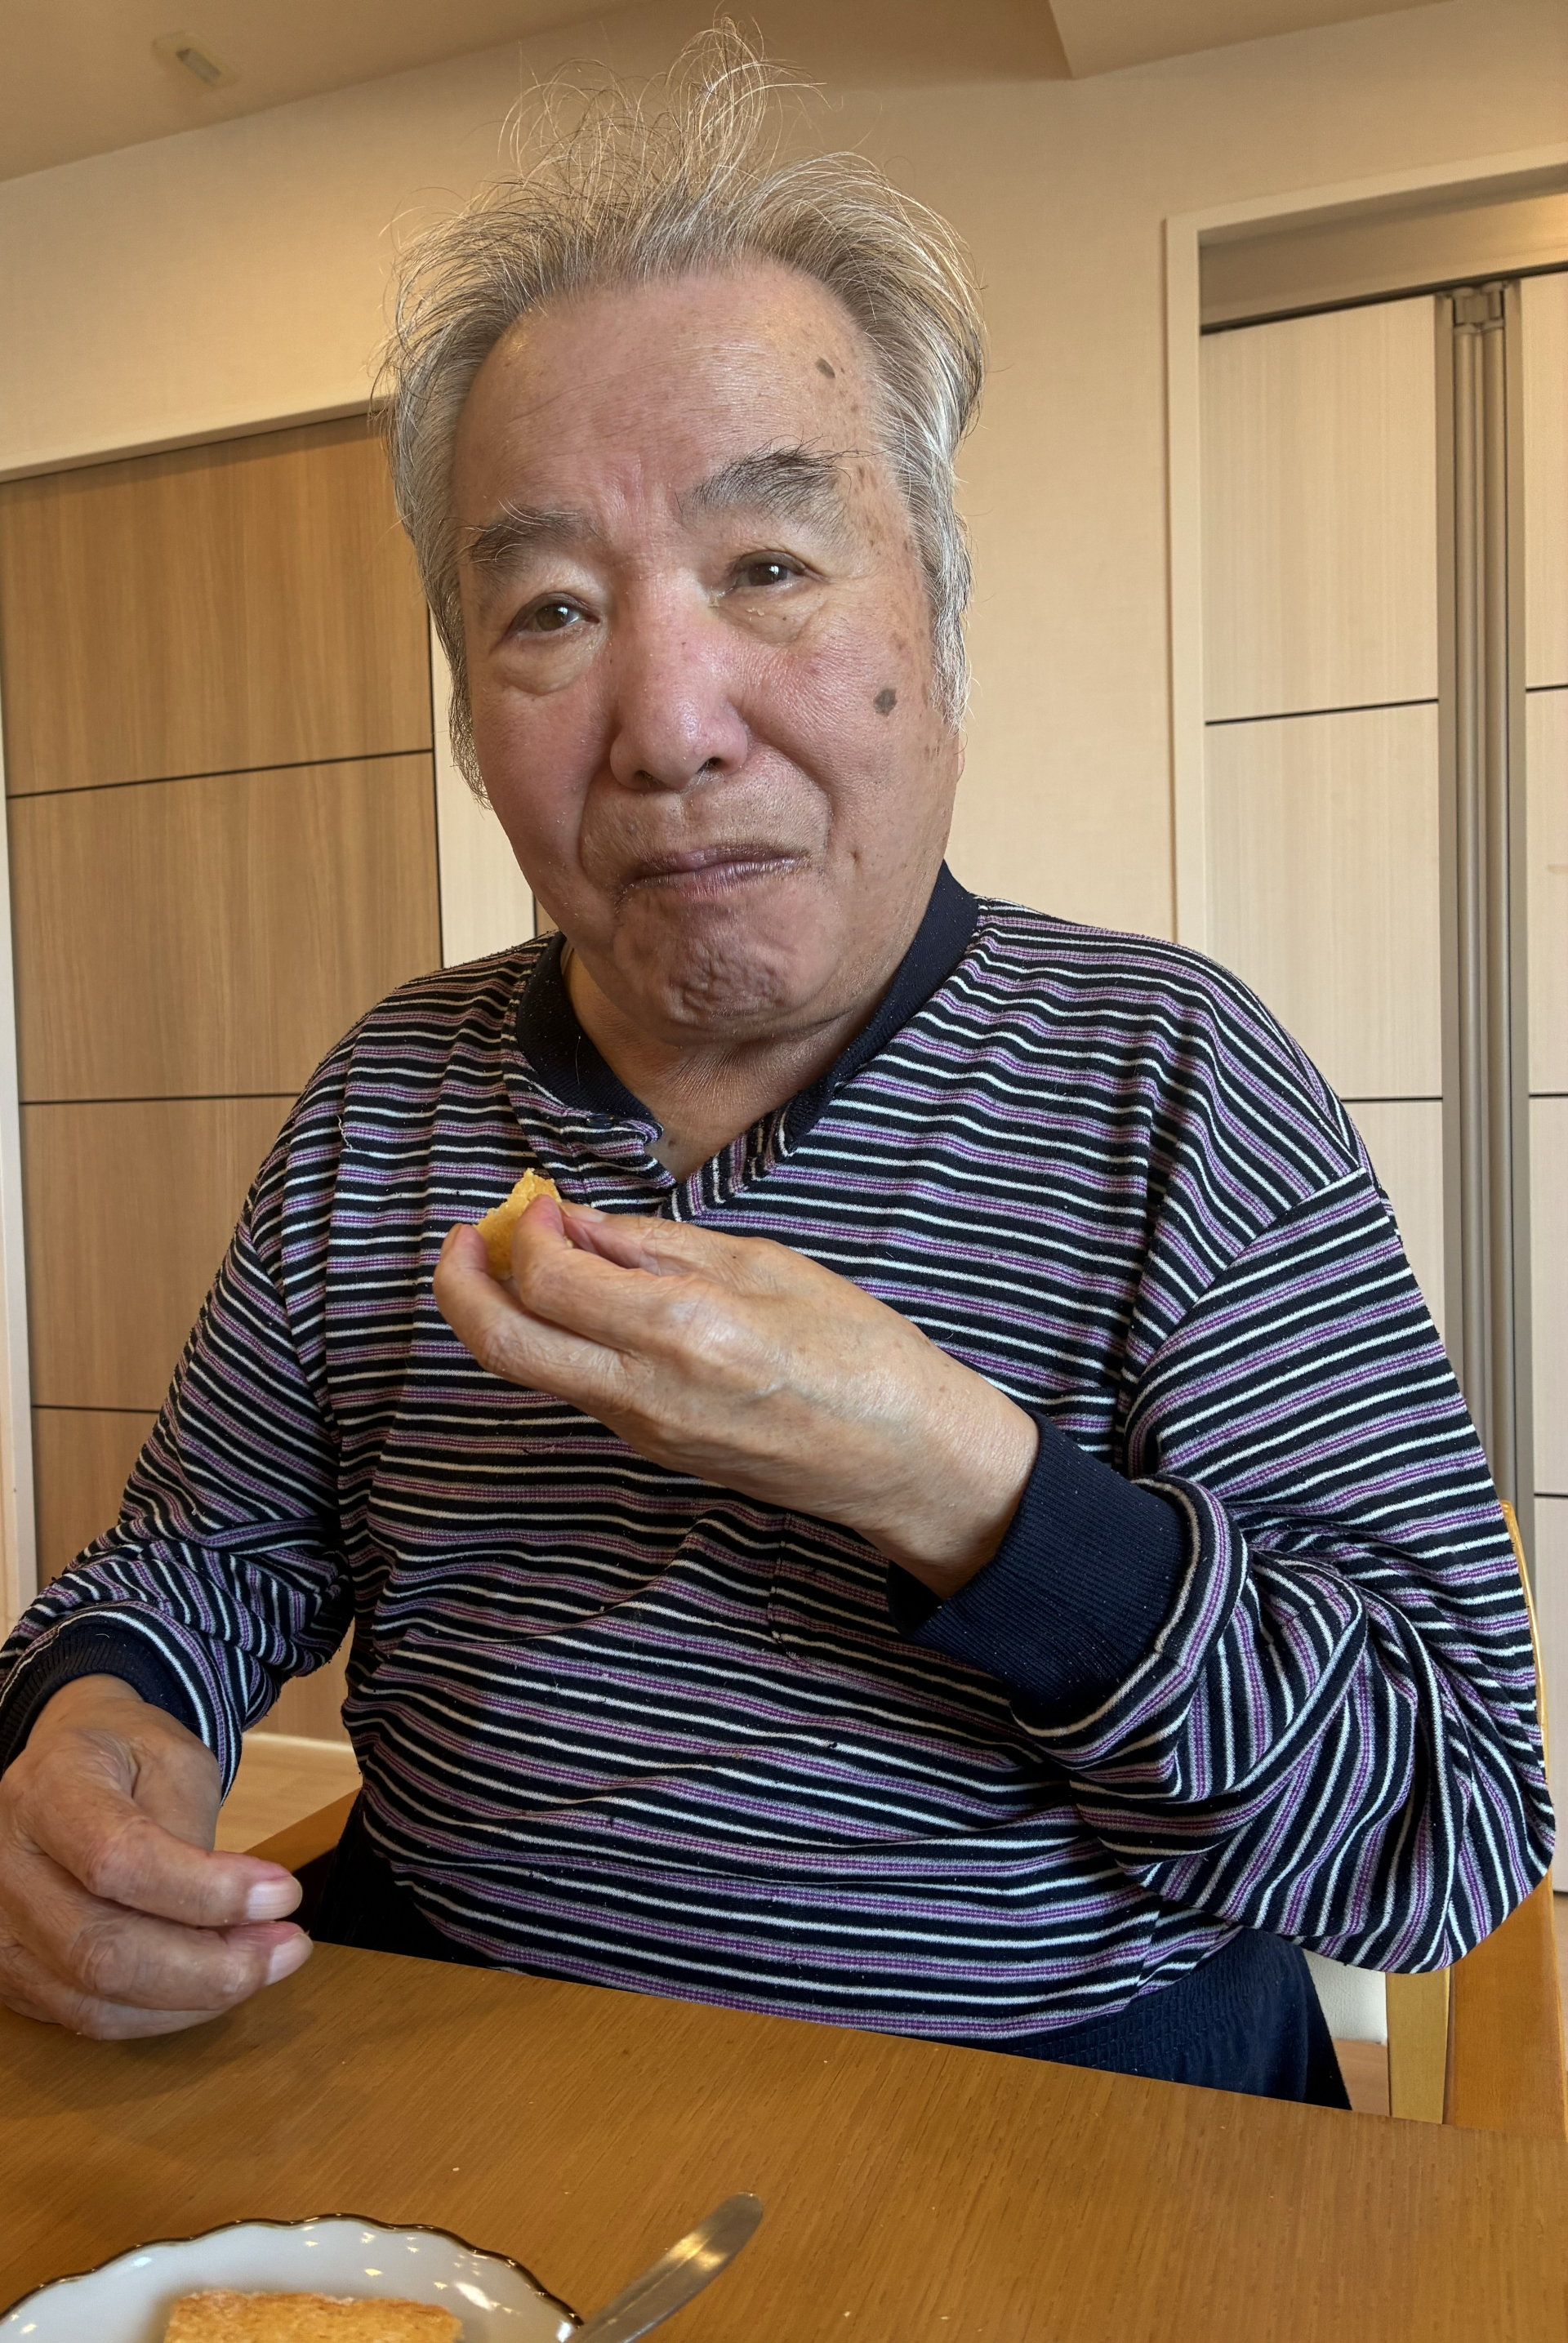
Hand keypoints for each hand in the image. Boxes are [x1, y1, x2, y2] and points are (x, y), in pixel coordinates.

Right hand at [0, 1675, 309, 2038]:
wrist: (65, 1766)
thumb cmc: (125, 1758)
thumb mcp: (173, 1757)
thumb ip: (190, 1829)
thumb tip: (231, 1911)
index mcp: (47, 1792)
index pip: (117, 1860)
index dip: (205, 1891)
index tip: (283, 1893)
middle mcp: (7, 1867)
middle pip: (101, 1950)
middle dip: (209, 1965)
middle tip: (288, 1947)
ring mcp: (2, 1930)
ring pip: (96, 2000)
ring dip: (195, 1997)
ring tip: (264, 1963)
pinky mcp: (15, 1975)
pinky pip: (91, 2018)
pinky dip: (165, 2013)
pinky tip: (217, 1984)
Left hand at [434, 1195, 1037, 1593]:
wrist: (903, 1457)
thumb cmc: (858, 1350)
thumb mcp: (764, 1266)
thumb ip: (658, 1245)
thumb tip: (576, 1223)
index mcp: (683, 1329)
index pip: (548, 1279)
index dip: (525, 1230)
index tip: (540, 1200)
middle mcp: (646, 1390)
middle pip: (504, 1345)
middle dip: (462, 1284)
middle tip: (466, 1237)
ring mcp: (642, 1431)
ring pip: (533, 1370)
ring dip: (507, 1309)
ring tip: (530, 1255)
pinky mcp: (651, 1449)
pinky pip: (579, 1387)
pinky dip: (556, 1338)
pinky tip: (586, 1301)